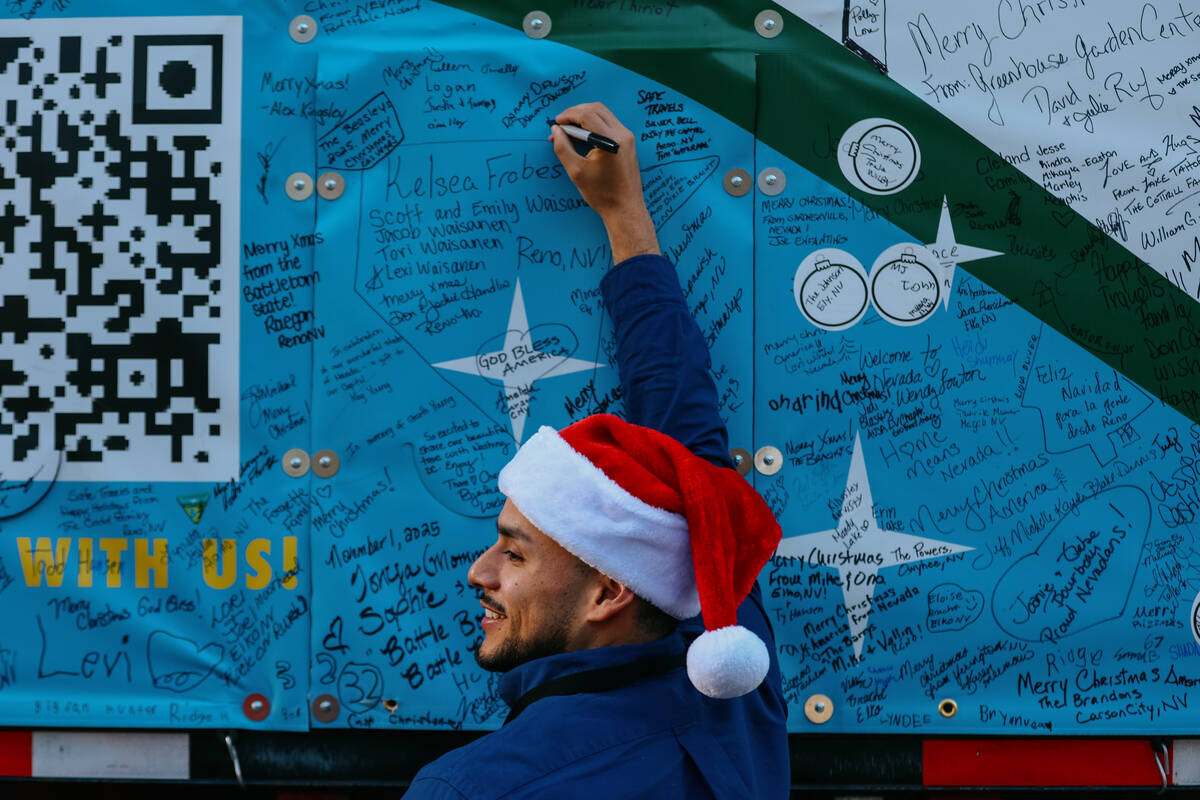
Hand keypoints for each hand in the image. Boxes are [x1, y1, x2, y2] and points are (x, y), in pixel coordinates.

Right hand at [550, 102, 658, 262]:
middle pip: (596, 109)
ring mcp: (628, 137)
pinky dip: (594, 125)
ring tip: (569, 131)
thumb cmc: (602, 194)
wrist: (625, 209)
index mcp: (611, 141)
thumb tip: (555, 130)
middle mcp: (623, 135)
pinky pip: (609, 124)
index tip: (556, 123)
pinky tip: (582, 137)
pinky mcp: (628, 142)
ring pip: (603, 114)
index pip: (587, 115)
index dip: (568, 115)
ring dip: (584, 117)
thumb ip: (563, 148)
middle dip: (576, 112)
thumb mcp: (576, 172)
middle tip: (561, 124)